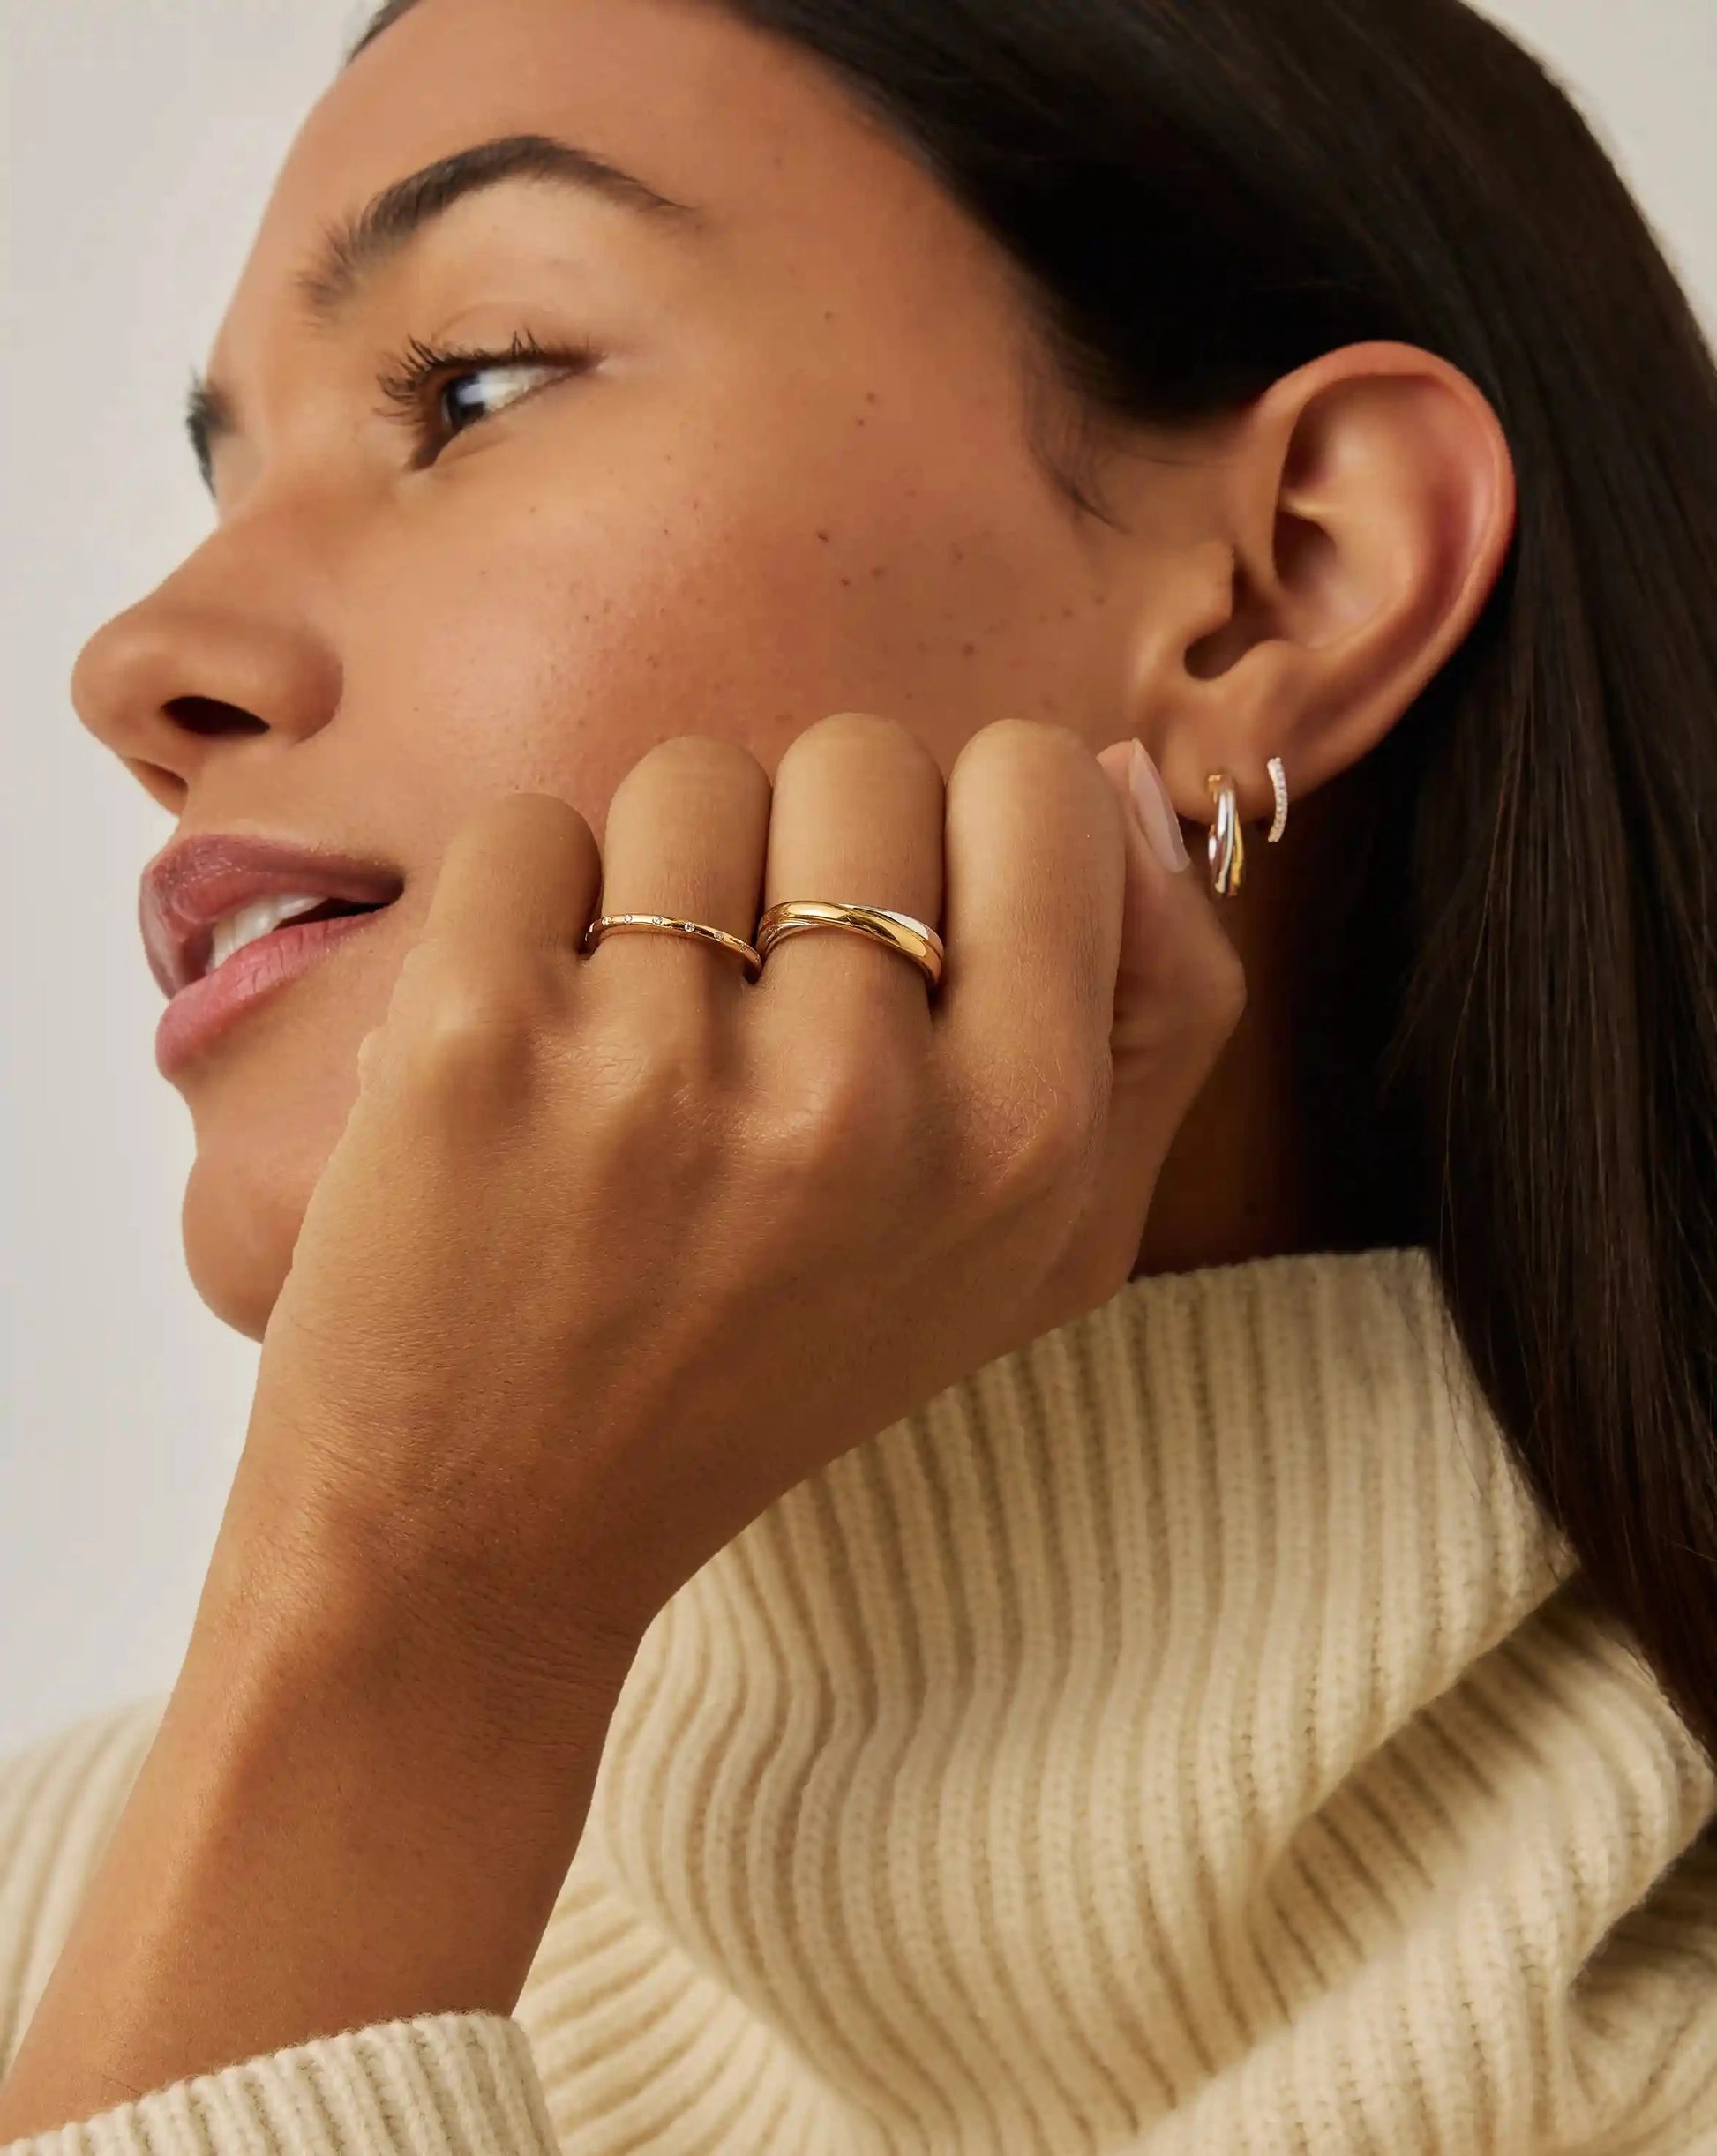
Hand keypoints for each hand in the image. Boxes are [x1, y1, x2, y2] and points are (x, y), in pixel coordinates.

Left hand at [219, 713, 1243, 1690]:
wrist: (492, 1533)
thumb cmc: (778, 1364)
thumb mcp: (1044, 1247)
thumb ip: (1154, 1013)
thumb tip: (1132, 776)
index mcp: (1026, 1140)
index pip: (1046, 780)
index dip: (967, 836)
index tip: (903, 947)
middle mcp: (858, 1101)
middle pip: (864, 757)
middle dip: (805, 858)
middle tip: (755, 1024)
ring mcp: (660, 1068)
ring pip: (693, 779)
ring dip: (662, 889)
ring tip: (639, 1051)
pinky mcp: (475, 1041)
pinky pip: (532, 829)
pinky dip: (522, 916)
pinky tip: (529, 1054)